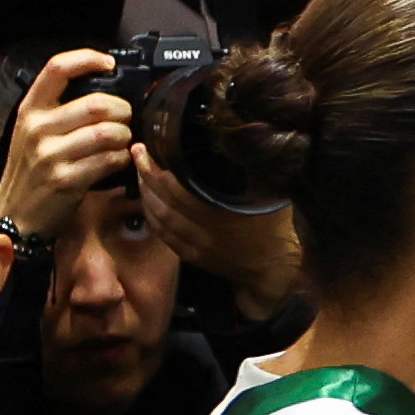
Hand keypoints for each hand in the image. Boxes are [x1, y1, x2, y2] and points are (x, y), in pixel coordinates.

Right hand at [0, 51, 133, 238]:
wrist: (14, 214)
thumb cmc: (31, 171)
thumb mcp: (33, 132)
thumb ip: (60, 110)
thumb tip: (104, 92)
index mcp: (30, 109)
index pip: (57, 69)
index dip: (87, 59)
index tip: (108, 63)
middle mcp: (37, 128)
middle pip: (96, 104)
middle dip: (123, 110)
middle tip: (126, 117)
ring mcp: (50, 154)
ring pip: (107, 132)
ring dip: (125, 136)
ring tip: (122, 141)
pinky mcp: (65, 179)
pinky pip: (108, 160)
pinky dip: (122, 158)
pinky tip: (118, 160)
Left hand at [135, 145, 300, 320]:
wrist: (277, 270)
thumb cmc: (277, 229)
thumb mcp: (270, 198)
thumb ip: (252, 174)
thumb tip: (241, 143)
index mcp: (221, 217)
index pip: (178, 191)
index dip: (157, 171)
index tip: (147, 149)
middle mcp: (203, 233)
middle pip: (163, 204)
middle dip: (145, 177)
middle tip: (137, 154)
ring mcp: (196, 247)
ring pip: (158, 220)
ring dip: (144, 195)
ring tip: (140, 172)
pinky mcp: (193, 257)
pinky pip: (163, 236)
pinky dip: (150, 217)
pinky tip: (147, 201)